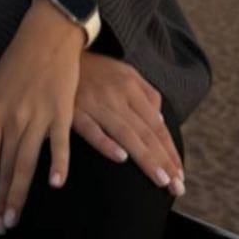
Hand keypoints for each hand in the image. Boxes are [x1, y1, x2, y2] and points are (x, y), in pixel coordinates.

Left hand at [0, 0, 80, 233]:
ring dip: (19, 193)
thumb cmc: (15, 65)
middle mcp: (11, 118)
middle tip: (0, 227)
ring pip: (25, 162)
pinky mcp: (60, 110)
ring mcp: (36, 115)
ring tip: (14, 218)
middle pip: (4, 167)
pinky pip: (59, 142)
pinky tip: (55, 185)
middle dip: (0, 200)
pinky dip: (58, 163)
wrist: (45, 37)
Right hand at [72, 54, 184, 196]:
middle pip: (145, 132)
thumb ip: (146, 93)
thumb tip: (160, 120)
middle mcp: (116, 95)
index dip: (169, 150)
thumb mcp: (125, 71)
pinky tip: (120, 157)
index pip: (156, 125)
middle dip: (164, 161)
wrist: (58, 51)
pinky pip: (91, 129)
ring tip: (161, 179)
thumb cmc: (94, 68)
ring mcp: (95, 103)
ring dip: (145, 158)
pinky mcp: (72, 110)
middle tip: (178, 187)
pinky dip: (105, 142)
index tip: (180, 175)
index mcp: (131, 87)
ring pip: (125, 134)